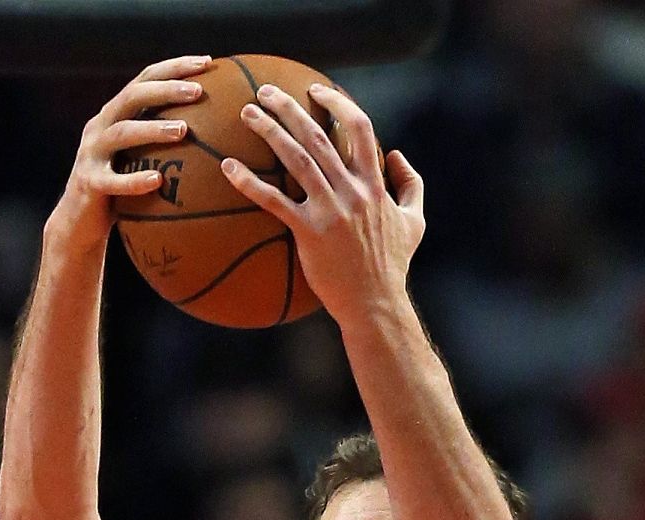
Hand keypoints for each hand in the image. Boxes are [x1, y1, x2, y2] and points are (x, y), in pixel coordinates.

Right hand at [49, 55, 209, 247]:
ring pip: (121, 133)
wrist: (80, 221)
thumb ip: (167, 140)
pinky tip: (158, 180)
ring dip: (152, 129)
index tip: (208, 62)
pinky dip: (134, 180)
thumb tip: (220, 132)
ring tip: (183, 130)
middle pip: (132, 97)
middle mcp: (101, 127)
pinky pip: (112, 181)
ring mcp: (92, 154)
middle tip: (199, 91)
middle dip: (165, 90)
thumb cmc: (123, 188)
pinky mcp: (90, 183)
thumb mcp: (143, 157)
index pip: (145, 80)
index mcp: (116, 115)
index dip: (174, 68)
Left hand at [220, 82, 422, 320]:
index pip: (359, 129)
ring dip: (269, 130)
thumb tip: (397, 155)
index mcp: (374, 184)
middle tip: (266, 92)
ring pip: (296, 158)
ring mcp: (330, 210)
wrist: (376, 304)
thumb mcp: (415, 222)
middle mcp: (352, 191)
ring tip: (247, 113)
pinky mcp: (308, 232)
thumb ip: (411, 185)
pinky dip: (249, 181)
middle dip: (289, 107)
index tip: (316, 91)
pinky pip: (273, 200)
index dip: (337, 104)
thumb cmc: (393, 265)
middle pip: (318, 135)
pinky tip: (228, 166)